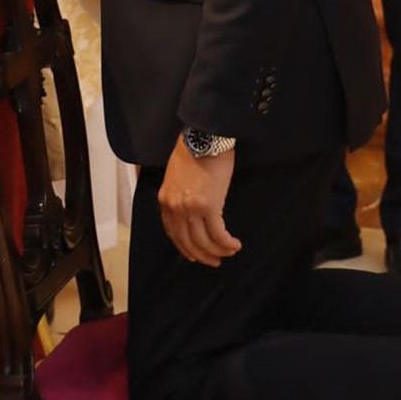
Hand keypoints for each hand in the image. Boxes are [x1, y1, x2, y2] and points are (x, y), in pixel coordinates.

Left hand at [157, 140, 240, 267]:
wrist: (204, 137)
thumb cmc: (193, 151)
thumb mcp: (176, 175)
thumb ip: (178, 194)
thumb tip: (190, 210)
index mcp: (165, 200)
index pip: (173, 233)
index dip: (185, 248)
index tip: (195, 255)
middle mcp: (175, 208)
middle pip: (188, 242)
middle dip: (202, 255)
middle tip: (214, 262)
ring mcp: (191, 209)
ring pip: (204, 241)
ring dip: (218, 251)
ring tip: (229, 252)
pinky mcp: (209, 206)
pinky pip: (218, 234)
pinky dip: (227, 243)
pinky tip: (235, 244)